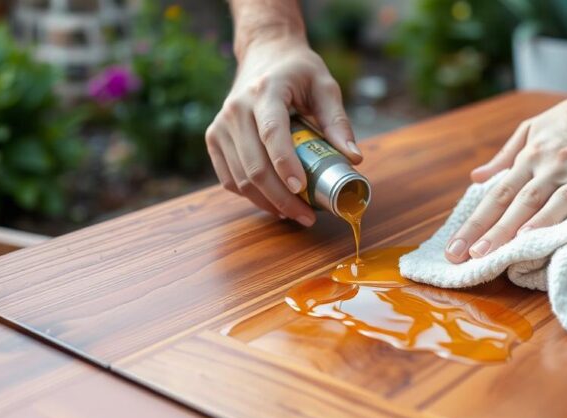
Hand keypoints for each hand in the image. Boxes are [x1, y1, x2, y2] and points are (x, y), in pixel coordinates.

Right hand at [206, 35, 361, 226]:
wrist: (264, 53)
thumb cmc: (298, 71)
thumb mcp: (325, 86)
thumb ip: (338, 121)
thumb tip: (353, 159)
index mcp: (265, 91)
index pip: (272, 133)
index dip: (286, 165)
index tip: (302, 190)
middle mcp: (236, 108)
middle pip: (255, 166)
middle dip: (282, 198)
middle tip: (306, 216)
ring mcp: (220, 125)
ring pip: (240, 178)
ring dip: (268, 203)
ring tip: (294, 213)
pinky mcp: (213, 138)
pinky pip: (229, 179)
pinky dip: (251, 196)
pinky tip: (273, 202)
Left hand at [444, 88, 566, 262]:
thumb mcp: (535, 127)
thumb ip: (505, 155)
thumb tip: (476, 178)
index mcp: (528, 156)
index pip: (495, 195)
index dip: (474, 222)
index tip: (455, 247)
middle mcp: (544, 167)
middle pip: (507, 203)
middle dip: (482, 232)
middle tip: (460, 257)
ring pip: (532, 205)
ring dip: (508, 231)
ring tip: (488, 254)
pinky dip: (547, 220)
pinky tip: (532, 237)